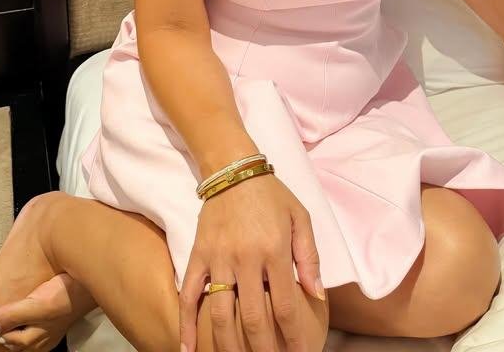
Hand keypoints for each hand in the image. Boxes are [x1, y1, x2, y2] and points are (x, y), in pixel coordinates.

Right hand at [178, 170, 322, 351]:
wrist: (232, 169)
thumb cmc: (271, 194)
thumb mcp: (300, 217)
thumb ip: (309, 256)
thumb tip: (317, 294)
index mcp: (274, 249)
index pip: (285, 305)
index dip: (294, 336)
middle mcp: (246, 257)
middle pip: (253, 318)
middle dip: (264, 350)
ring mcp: (218, 258)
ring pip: (220, 313)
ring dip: (229, 346)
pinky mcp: (198, 255)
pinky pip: (189, 295)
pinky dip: (186, 325)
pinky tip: (188, 350)